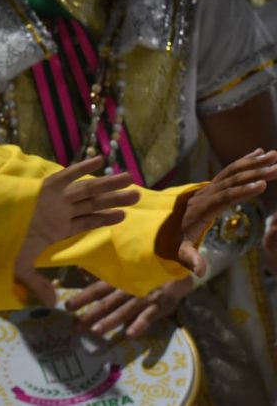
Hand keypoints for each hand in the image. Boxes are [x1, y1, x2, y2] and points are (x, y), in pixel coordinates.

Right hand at [15, 156, 138, 306]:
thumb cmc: (4, 243)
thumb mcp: (21, 268)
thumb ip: (38, 284)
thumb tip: (53, 303)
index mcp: (56, 228)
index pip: (86, 222)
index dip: (104, 218)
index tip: (123, 215)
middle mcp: (59, 211)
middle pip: (92, 204)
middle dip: (114, 198)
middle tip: (138, 194)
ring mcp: (54, 197)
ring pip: (87, 190)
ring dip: (108, 184)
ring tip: (130, 178)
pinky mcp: (46, 186)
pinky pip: (67, 175)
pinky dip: (82, 167)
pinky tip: (100, 159)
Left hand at [65, 276, 192, 337]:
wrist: (177, 267)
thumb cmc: (147, 269)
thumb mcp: (124, 267)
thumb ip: (103, 271)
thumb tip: (79, 270)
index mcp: (119, 279)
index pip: (97, 289)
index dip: (82, 297)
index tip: (67, 307)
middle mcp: (128, 289)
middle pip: (107, 303)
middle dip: (90, 315)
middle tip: (75, 327)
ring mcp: (144, 299)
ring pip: (124, 311)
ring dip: (110, 322)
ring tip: (95, 331)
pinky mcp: (160, 306)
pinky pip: (149, 317)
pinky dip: (140, 325)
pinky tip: (130, 335)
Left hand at [175, 149, 276, 276]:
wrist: (160, 223)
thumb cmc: (174, 239)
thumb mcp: (180, 251)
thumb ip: (190, 258)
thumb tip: (200, 271)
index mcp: (202, 208)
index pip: (224, 197)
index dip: (242, 191)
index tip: (261, 185)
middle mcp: (205, 193)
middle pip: (231, 180)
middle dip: (254, 172)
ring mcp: (209, 187)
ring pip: (232, 171)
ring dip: (253, 162)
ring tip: (274, 155)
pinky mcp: (212, 184)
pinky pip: (229, 170)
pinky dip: (245, 160)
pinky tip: (260, 152)